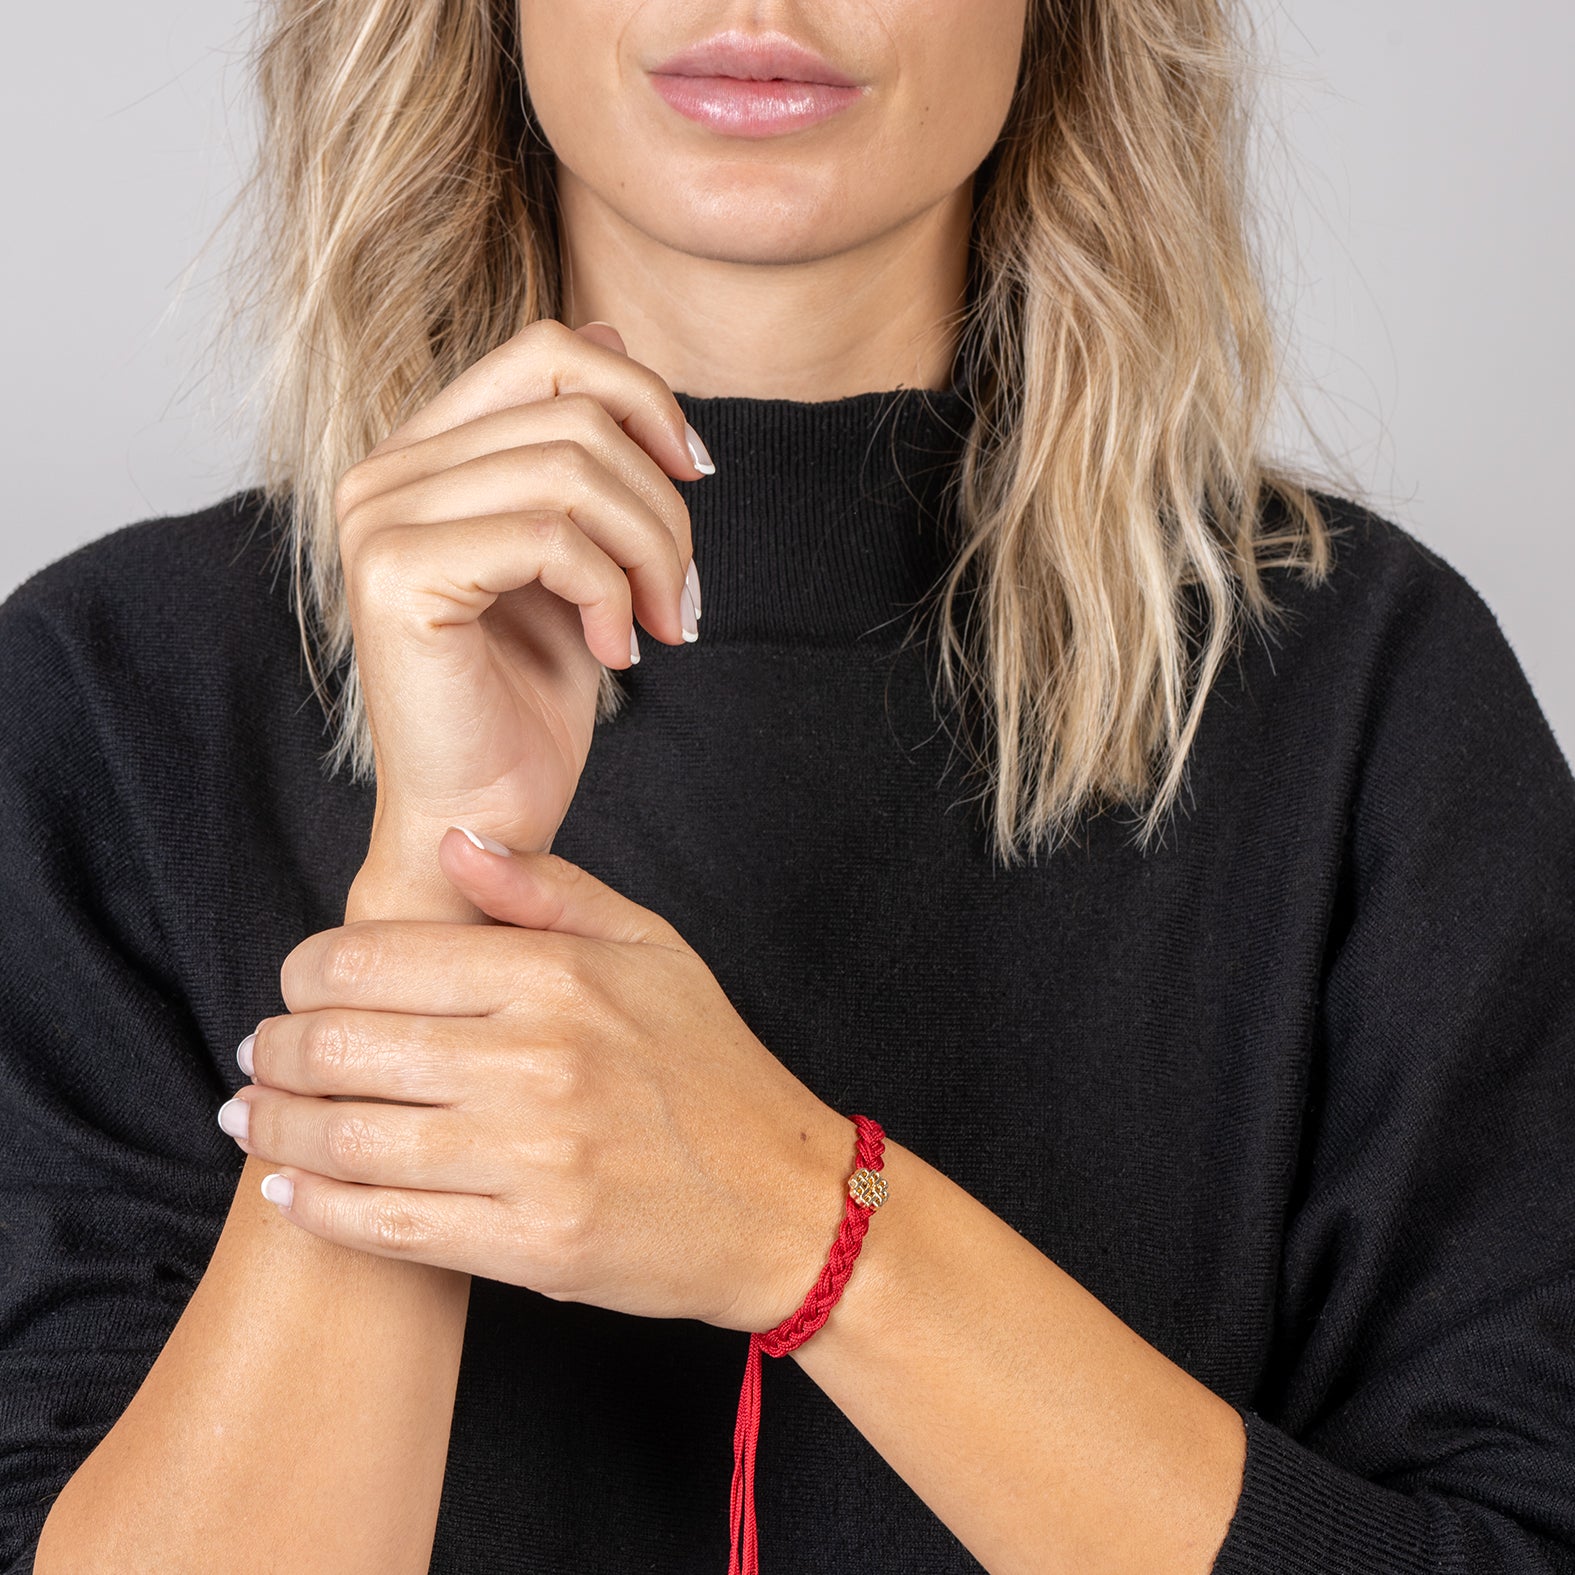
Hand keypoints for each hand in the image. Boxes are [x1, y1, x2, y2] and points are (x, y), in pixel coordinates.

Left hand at [225, 828, 855, 1332]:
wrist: (781, 1199)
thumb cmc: (712, 1067)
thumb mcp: (653, 947)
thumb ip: (547, 890)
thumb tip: (453, 843)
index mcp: (558, 975)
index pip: (377, 958)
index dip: (307, 971)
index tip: (297, 985)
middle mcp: (538, 1060)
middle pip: (344, 1044)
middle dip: (275, 1049)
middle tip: (260, 1054)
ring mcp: (532, 1158)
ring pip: (350, 1136)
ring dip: (275, 1125)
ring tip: (252, 1116)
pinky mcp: (530, 1244)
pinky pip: (387, 1226)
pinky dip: (317, 1206)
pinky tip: (290, 1187)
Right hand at [332, 318, 713, 900]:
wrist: (482, 817)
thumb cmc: (527, 699)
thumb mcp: (576, 555)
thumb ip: (579, 450)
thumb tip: (613, 330)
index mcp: (423, 454)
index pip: (547, 348)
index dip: (644, 397)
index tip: (696, 476)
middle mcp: (384, 471)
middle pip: (575, 409)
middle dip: (663, 505)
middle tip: (683, 598)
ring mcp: (378, 518)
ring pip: (573, 469)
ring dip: (651, 554)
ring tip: (660, 627)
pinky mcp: (394, 574)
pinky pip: (552, 538)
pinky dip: (611, 596)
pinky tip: (616, 655)